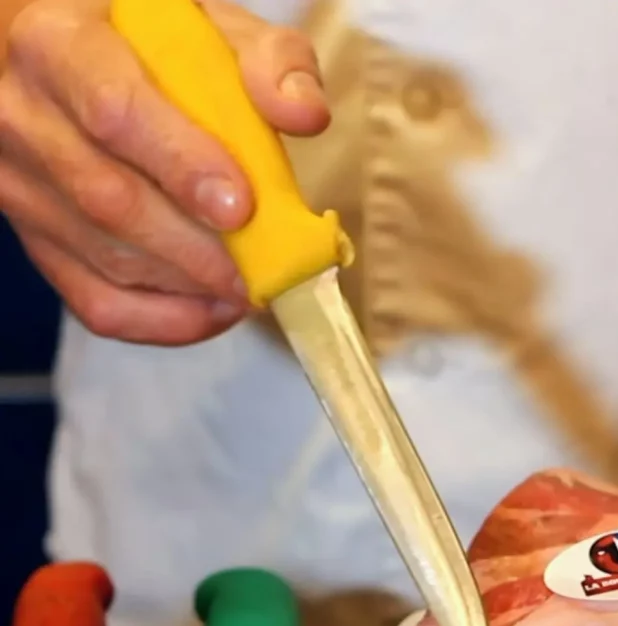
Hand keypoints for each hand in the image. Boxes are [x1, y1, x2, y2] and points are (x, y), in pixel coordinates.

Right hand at [0, 0, 328, 343]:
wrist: (69, 50)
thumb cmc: (143, 38)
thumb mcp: (205, 24)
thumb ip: (265, 59)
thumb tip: (305, 114)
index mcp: (57, 41)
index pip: (114, 113)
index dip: (181, 166)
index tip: (240, 207)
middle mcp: (22, 115)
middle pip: (110, 200)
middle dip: (199, 249)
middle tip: (262, 271)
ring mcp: (20, 185)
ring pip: (107, 259)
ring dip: (192, 287)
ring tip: (251, 288)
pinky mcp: (35, 238)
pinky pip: (95, 302)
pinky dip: (165, 322)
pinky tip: (216, 310)